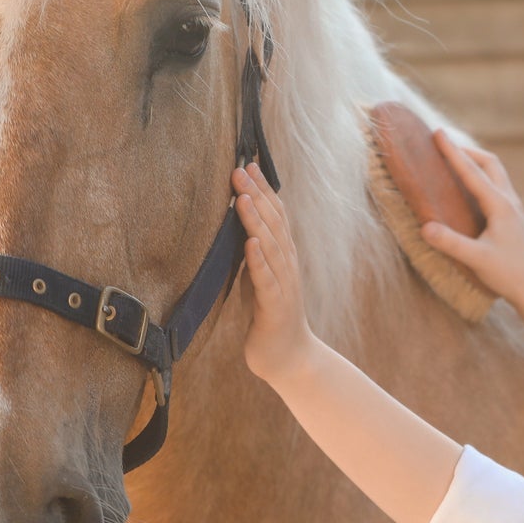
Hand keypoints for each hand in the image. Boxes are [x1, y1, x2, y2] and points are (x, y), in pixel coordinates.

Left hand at [232, 161, 319, 386]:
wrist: (288, 359)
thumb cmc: (269, 317)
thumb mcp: (257, 278)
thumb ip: (251, 254)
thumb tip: (235, 227)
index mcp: (282, 256)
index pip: (275, 215)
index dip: (262, 189)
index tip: (247, 164)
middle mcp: (287, 265)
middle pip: (274, 223)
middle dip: (257, 195)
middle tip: (240, 169)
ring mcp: (284, 285)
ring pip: (272, 246)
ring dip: (257, 220)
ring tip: (244, 197)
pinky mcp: (276, 307)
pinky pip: (267, 280)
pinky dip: (259, 260)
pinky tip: (251, 243)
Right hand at [420, 130, 523, 314]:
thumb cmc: (508, 275)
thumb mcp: (477, 260)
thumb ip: (451, 243)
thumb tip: (425, 227)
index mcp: (501, 206)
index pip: (472, 172)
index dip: (453, 152)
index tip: (438, 133)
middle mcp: (509, 201)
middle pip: (489, 162)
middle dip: (466, 150)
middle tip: (444, 143)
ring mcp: (513, 208)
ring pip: (495, 172)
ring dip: (475, 161)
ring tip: (454, 159)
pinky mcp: (513, 217)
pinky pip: (496, 186)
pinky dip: (480, 176)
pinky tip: (469, 187)